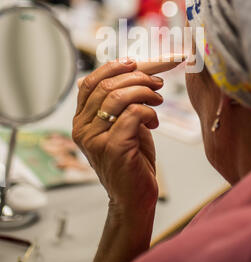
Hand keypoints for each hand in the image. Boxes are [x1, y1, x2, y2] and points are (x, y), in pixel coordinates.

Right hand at [72, 58, 163, 211]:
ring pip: (118, 97)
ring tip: (158, 100)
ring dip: (145, 92)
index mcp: (81, 120)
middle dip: (137, 78)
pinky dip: (148, 111)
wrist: (134, 197)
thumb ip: (122, 101)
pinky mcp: (112, 148)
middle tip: (157, 83)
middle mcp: (82, 129)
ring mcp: (95, 139)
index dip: (112, 68)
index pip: (90, 82)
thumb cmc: (131, 159)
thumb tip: (132, 68)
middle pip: (106, 86)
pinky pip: (132, 114)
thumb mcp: (123, 124)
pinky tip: (154, 121)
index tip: (134, 63)